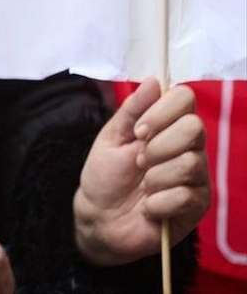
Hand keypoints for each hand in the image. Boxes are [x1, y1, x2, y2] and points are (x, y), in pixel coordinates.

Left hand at [73, 78, 210, 265]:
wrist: (100, 218)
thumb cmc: (106, 175)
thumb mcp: (111, 137)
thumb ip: (132, 110)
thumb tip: (154, 80)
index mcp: (169, 127)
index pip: (185, 99)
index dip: (161, 112)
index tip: (138, 131)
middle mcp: (190, 149)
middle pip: (194, 129)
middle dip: (157, 146)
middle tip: (138, 162)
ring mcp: (198, 178)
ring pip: (189, 164)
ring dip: (154, 178)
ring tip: (143, 186)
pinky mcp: (197, 206)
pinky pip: (185, 196)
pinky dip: (157, 203)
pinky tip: (149, 207)